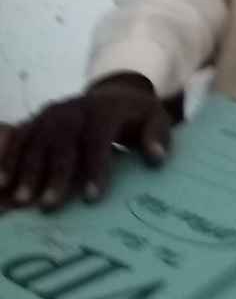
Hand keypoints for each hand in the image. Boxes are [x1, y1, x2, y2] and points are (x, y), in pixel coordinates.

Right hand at [0, 73, 170, 211]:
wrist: (116, 93)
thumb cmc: (137, 117)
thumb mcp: (156, 120)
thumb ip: (158, 137)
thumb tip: (156, 157)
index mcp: (106, 109)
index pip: (99, 137)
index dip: (95, 167)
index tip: (92, 198)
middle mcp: (76, 108)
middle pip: (63, 140)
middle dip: (55, 173)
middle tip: (49, 205)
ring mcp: (53, 111)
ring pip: (36, 139)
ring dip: (27, 169)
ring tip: (22, 201)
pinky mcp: (38, 118)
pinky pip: (20, 137)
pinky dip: (9, 158)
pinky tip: (2, 183)